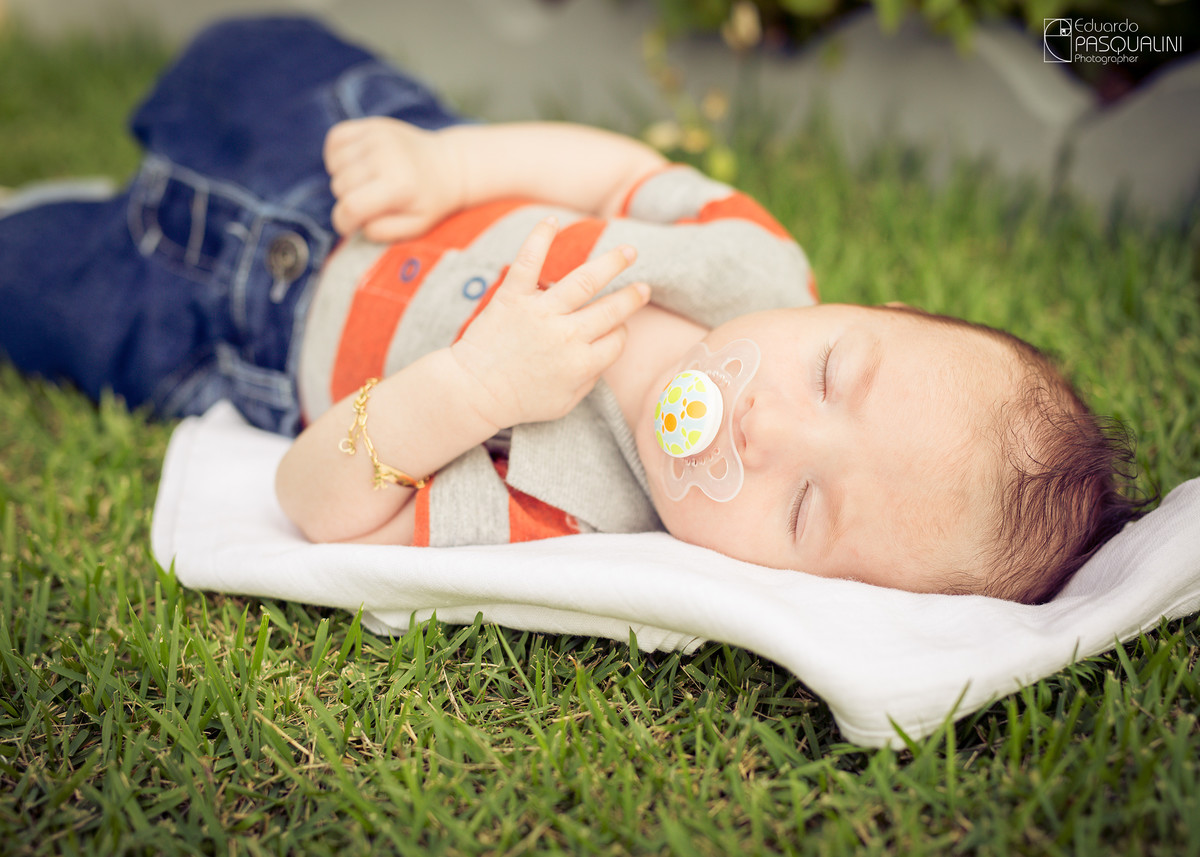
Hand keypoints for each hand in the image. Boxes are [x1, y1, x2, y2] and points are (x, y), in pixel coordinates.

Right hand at [324, 117, 462, 240]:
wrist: (448, 164)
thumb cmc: (430, 200)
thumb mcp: (416, 226)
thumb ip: (384, 231)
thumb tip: (358, 222)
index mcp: (398, 185)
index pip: (351, 207)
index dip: (343, 222)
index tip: (351, 226)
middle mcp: (385, 156)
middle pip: (340, 186)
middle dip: (348, 201)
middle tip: (369, 203)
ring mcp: (377, 136)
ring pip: (335, 165)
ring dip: (343, 178)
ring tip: (365, 183)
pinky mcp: (371, 125)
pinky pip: (335, 139)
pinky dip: (337, 154)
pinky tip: (355, 165)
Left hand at [450, 218, 650, 430]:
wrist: (474, 392)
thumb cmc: (518, 401)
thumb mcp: (564, 403)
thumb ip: (590, 380)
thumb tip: (604, 356)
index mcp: (582, 363)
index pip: (616, 340)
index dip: (620, 335)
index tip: (615, 331)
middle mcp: (567, 335)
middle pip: (611, 310)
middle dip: (632, 297)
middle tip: (643, 287)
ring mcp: (540, 313)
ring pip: (585, 280)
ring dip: (612, 263)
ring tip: (629, 252)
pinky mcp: (513, 297)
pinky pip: (529, 261)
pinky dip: (541, 237)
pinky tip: (555, 220)